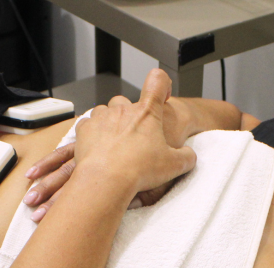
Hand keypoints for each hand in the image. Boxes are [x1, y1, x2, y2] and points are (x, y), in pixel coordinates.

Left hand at [73, 70, 195, 192]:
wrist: (106, 180)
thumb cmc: (139, 170)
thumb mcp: (174, 166)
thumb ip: (186, 157)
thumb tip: (188, 156)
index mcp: (147, 113)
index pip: (158, 82)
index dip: (162, 83)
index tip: (163, 93)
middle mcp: (123, 109)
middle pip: (127, 100)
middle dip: (130, 115)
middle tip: (135, 136)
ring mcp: (102, 117)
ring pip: (106, 111)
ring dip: (111, 123)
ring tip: (116, 144)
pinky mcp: (85, 130)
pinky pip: (88, 124)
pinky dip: (93, 133)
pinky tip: (100, 147)